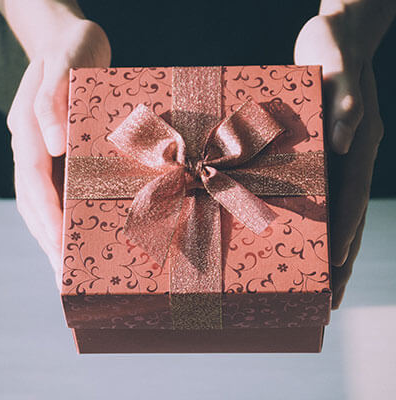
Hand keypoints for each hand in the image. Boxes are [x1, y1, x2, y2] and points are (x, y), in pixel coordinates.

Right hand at [7, 19, 110, 289]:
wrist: (74, 42)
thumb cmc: (72, 52)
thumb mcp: (64, 66)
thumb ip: (52, 101)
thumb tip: (54, 143)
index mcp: (30, 132)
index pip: (35, 185)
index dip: (48, 219)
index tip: (60, 250)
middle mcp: (36, 148)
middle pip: (36, 203)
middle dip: (50, 241)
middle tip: (64, 279)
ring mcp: (47, 153)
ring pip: (45, 202)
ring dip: (55, 237)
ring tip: (68, 270)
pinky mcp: (64, 153)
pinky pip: (61, 190)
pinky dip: (67, 216)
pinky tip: (79, 234)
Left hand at [294, 15, 383, 307]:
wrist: (335, 36)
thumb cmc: (335, 43)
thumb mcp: (338, 61)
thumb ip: (346, 99)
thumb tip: (346, 141)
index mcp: (357, 144)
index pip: (353, 198)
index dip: (345, 235)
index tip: (335, 270)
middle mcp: (349, 158)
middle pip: (347, 218)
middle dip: (338, 261)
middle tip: (327, 300)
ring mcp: (336, 160)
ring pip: (334, 213)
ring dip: (326, 252)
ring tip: (316, 287)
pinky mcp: (320, 155)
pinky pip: (317, 195)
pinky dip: (311, 223)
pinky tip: (297, 241)